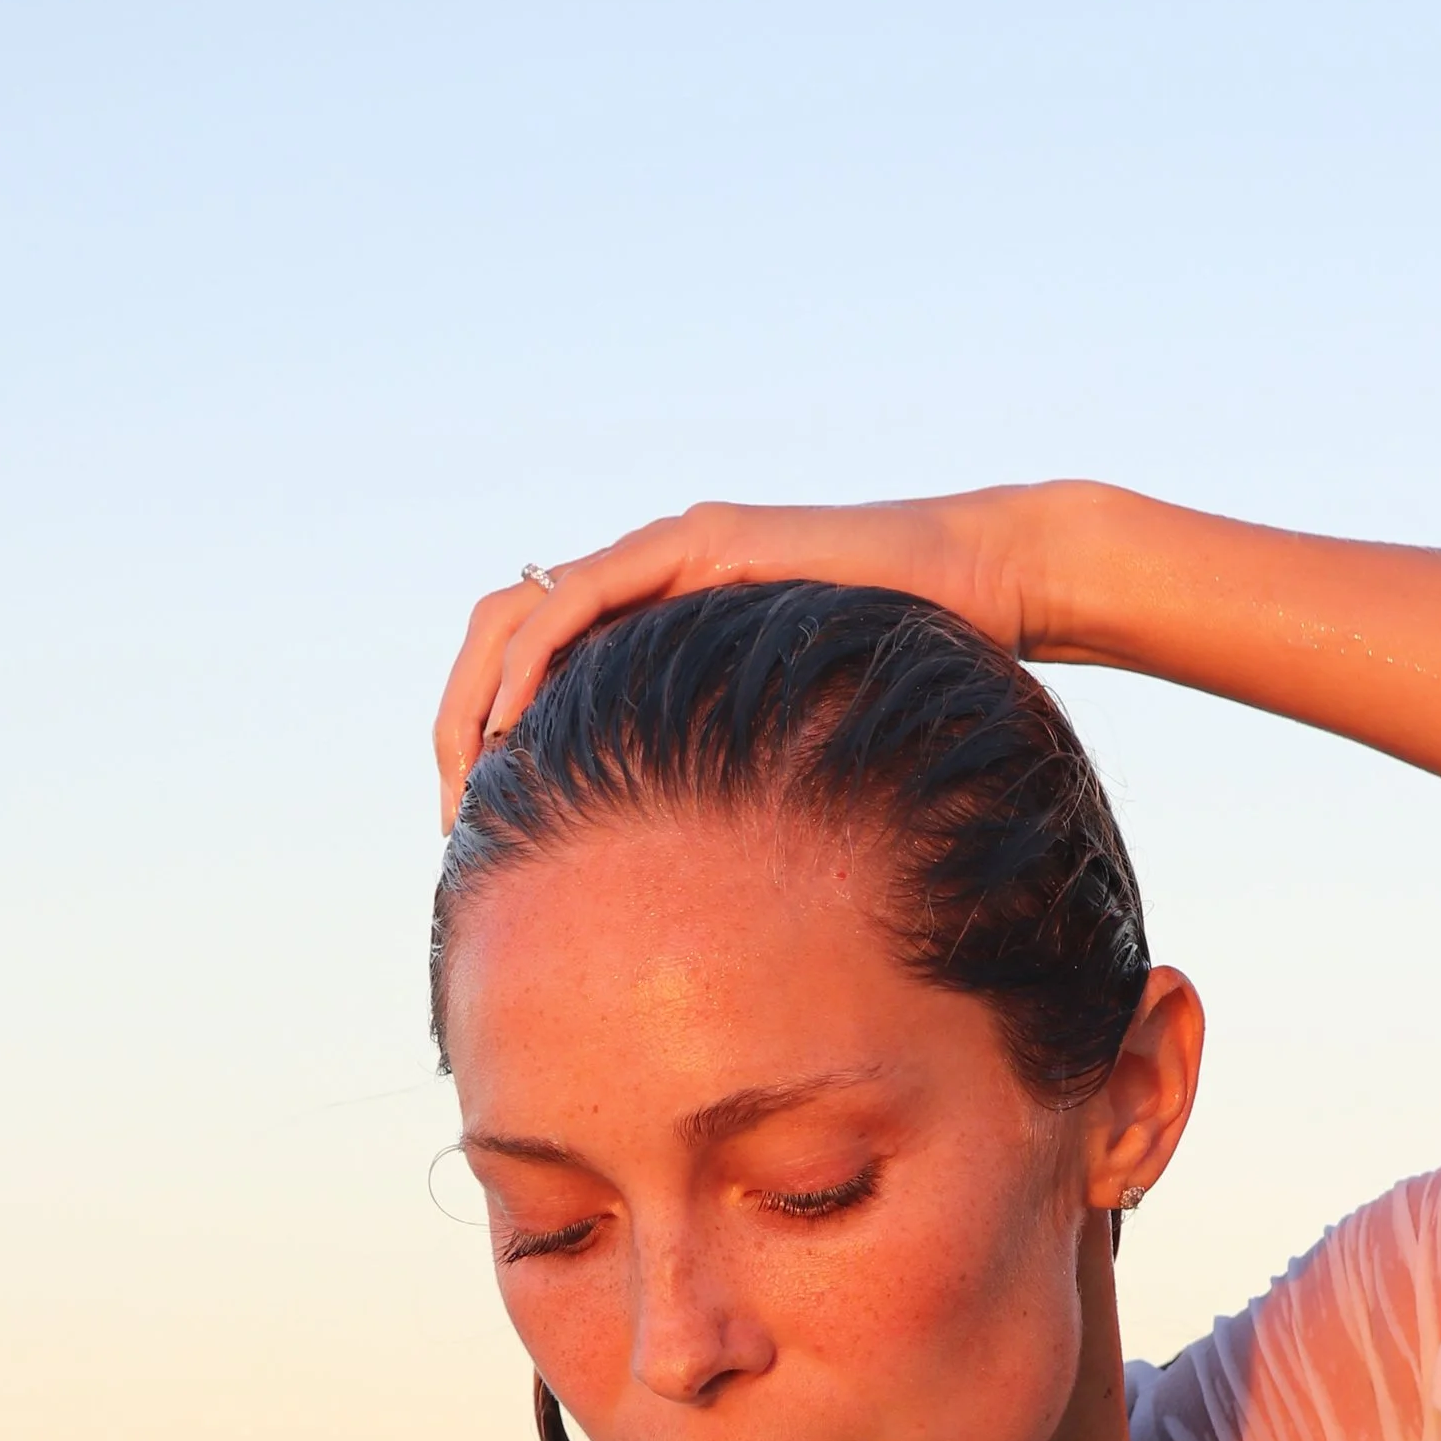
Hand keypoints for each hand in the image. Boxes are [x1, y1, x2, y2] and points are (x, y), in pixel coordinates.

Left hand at [433, 486, 1061, 826]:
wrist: (987, 581)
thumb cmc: (914, 672)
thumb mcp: (802, 742)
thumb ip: (744, 783)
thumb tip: (722, 895)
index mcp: (662, 621)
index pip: (539, 667)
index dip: (490, 742)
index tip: (484, 832)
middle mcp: (650, 577)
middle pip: (504, 636)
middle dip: (457, 728)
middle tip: (453, 826)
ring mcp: (669, 553)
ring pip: (519, 613)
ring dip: (472, 702)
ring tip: (464, 787)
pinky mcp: (698, 545)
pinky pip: (578, 598)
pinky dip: (529, 663)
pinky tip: (509, 730)